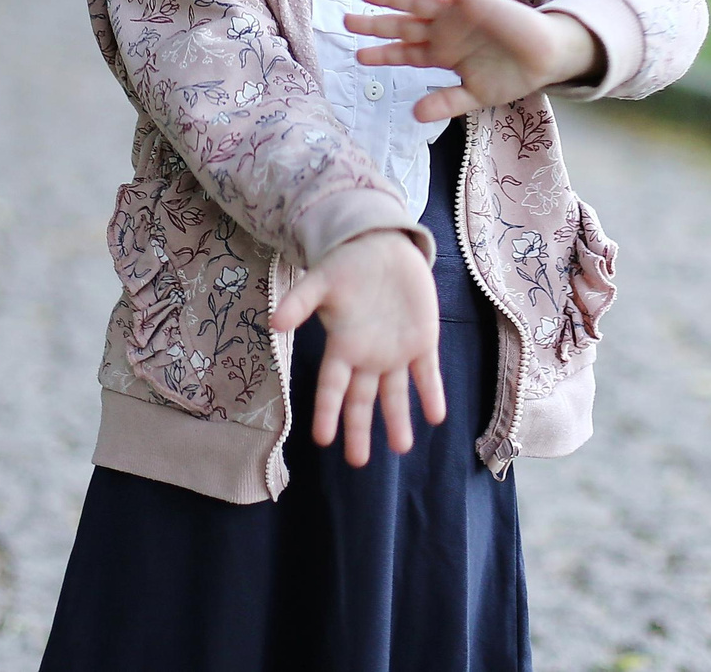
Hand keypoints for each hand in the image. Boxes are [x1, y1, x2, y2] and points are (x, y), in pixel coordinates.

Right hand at [270, 229, 445, 466]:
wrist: (382, 247)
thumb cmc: (346, 265)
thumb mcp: (320, 280)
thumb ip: (299, 302)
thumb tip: (274, 323)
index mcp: (342, 346)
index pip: (332, 387)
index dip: (327, 412)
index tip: (321, 439)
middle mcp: (368, 356)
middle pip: (362, 400)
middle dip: (359, 430)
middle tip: (358, 462)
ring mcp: (396, 351)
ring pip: (396, 394)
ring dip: (399, 419)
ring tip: (401, 447)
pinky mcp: (423, 341)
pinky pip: (427, 373)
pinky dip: (432, 394)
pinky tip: (436, 416)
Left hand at [347, 0, 605, 121]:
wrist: (545, 58)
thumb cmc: (511, 74)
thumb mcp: (474, 95)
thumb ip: (445, 102)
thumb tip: (414, 115)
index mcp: (441, 54)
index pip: (404, 53)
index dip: (382, 53)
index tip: (357, 56)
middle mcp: (443, 31)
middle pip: (402, 26)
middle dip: (375, 23)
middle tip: (345, 20)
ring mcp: (456, 13)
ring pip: (417, 2)